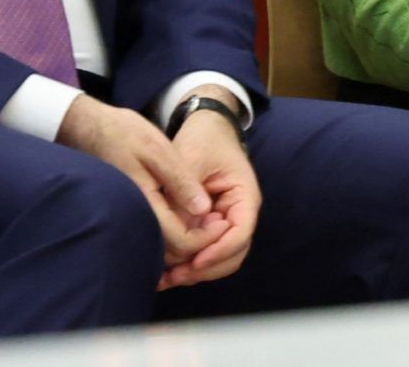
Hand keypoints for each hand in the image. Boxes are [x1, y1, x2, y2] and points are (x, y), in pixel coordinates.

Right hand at [54, 95, 221, 269]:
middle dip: (200, 245)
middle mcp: (134, 220)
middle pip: (172, 252)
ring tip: (209, 219)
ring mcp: (131, 220)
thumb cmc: (123, 134)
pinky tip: (189, 217)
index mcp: (144, 204)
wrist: (91, 130)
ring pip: (163, 248)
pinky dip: (175, 235)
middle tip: (220, 222)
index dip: (206, 238)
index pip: (180, 241)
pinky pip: (155, 236)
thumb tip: (203, 209)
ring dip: (188, 242)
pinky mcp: (131, 215)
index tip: (223, 222)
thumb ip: (180, 180)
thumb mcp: (157, 149)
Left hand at [157, 98, 258, 291]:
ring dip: (195, 272)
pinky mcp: (208, 227)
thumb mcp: (192, 159)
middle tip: (175, 278)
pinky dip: (187, 265)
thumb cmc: (203, 139)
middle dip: (205, 269)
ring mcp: (224, 222)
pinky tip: (164, 272)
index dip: (220, 250)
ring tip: (164, 280)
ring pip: (219, 260)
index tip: (195, 261)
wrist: (204, 129)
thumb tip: (182, 227)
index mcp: (244, 196)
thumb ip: (186, 192)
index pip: (241, 232)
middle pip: (233, 254)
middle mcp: (238, 214)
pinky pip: (203, 252)